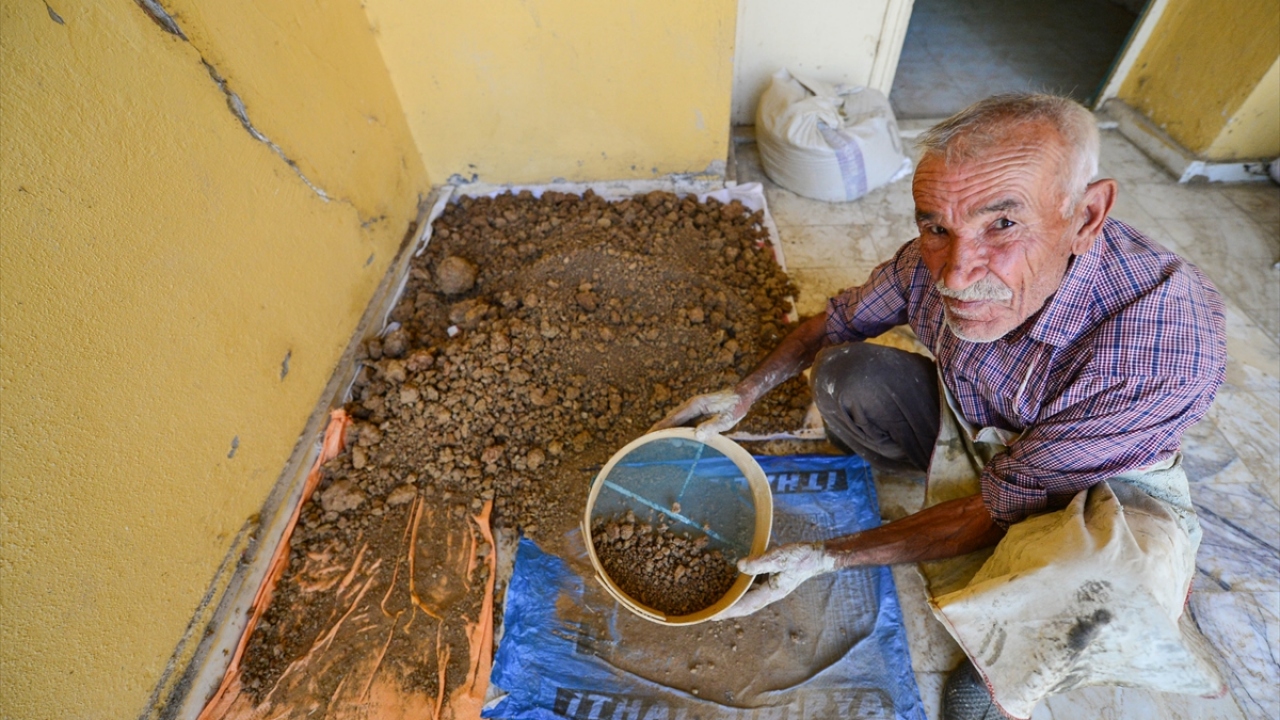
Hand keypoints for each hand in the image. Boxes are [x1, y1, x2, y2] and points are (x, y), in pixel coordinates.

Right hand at [649, 389, 752, 438]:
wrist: (742, 395)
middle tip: (646, 441)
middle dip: (659, 429)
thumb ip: (712, 427)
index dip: (661, 428)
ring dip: (666, 429)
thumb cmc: (735, 407)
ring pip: (676, 420)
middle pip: (670, 418)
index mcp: (695, 405)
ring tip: (655, 441)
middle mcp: (691, 405)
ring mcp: (694, 407)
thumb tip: (696, 435)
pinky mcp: (698, 411)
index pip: (673, 419)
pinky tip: (674, 438)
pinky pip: (684, 421)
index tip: (649, 435)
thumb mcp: (726, 419)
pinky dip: (676, 429)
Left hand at [717, 542, 836, 618]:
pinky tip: (735, 585)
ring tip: (720, 601)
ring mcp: (772, 588)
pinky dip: (743, 589)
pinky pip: (754, 588)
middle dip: (729, 610)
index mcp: (772, 593)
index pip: (746, 605)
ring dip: (735, 601)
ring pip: (750, 598)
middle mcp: (770, 594)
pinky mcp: (773, 580)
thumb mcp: (779, 557)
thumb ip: (759, 562)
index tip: (714, 615)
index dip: (729, 610)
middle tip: (712, 614)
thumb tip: (739, 566)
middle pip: (746, 606)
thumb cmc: (801, 557)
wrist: (818, 556)